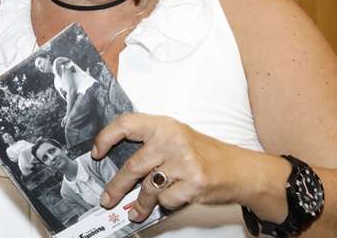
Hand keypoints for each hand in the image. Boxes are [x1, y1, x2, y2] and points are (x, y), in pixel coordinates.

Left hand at [91, 113, 244, 222]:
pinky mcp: (193, 184)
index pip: (126, 124)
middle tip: (107, 198)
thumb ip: (149, 142)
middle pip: (132, 166)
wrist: (239, 170)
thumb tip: (115, 157)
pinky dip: (164, 204)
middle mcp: (172, 140)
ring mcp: (183, 162)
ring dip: (138, 203)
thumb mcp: (176, 136)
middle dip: (116, 186)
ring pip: (147, 187)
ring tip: (133, 212)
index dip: (106, 137)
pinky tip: (168, 201)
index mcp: (164, 125)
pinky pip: (166, 199)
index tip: (96, 152)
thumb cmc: (204, 153)